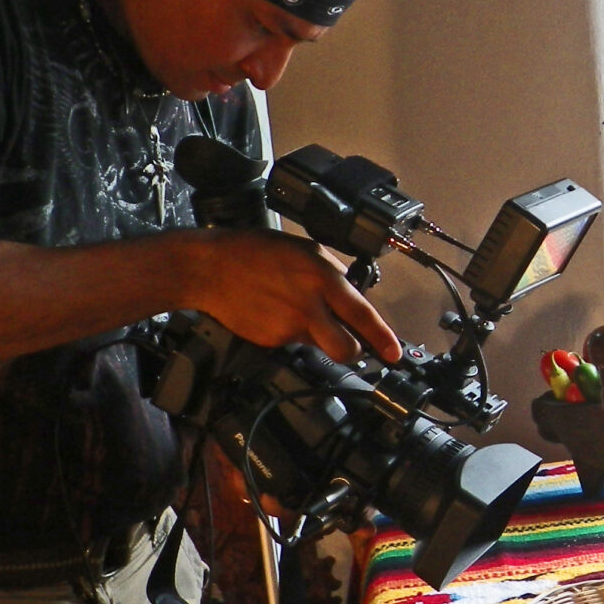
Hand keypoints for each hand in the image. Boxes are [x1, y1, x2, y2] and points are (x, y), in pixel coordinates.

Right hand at [176, 227, 402, 363]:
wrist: (208, 268)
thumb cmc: (254, 252)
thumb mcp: (304, 249)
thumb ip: (332, 273)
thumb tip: (350, 292)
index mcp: (323, 279)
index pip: (363, 315)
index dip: (383, 338)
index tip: (394, 353)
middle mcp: (309, 306)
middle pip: (346, 349)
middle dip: (353, 350)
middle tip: (350, 342)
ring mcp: (288, 327)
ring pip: (320, 346)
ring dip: (319, 337)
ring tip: (299, 313)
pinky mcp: (271, 340)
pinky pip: (293, 342)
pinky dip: (290, 332)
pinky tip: (275, 312)